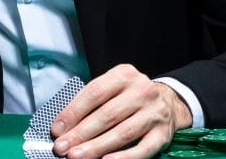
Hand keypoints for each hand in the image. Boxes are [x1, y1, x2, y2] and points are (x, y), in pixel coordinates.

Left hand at [51, 64, 192, 158]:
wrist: (168, 102)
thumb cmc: (130, 97)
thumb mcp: (112, 88)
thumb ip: (90, 102)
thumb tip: (64, 126)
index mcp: (124, 75)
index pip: (94, 93)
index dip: (73, 112)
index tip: (57, 129)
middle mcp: (141, 90)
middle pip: (107, 115)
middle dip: (81, 133)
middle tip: (62, 147)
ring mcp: (154, 112)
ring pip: (122, 133)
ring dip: (96, 147)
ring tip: (76, 156)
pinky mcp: (163, 134)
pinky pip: (142, 149)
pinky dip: (123, 157)